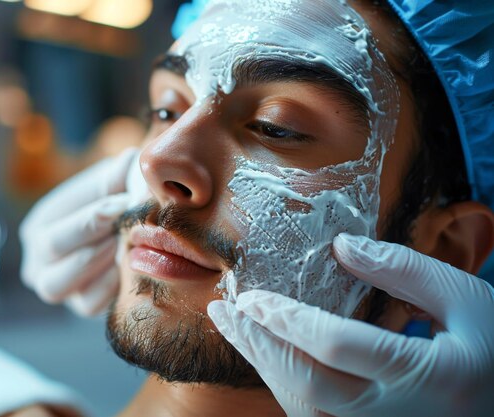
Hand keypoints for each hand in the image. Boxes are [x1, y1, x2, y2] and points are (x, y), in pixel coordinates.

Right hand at [20, 148, 140, 315]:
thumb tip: (128, 164)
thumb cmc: (116, 198)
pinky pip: (90, 305)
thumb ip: (118, 174)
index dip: (88, 222)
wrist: (130, 225)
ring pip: (65, 290)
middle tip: (130, 227)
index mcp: (38, 228)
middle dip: (95, 244)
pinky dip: (111, 286)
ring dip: (99, 266)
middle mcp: (39, 264)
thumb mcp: (114, 182)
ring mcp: (61, 289)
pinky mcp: (83, 306)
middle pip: (53, 266)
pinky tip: (131, 265)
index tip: (123, 204)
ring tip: (127, 244)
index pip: (51, 236)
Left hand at [208, 233, 493, 416]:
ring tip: (236, 331)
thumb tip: (340, 247)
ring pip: (305, 409)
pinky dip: (286, 385)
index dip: (288, 320)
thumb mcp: (467, 300)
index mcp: (430, 378)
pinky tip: (270, 356)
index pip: (338, 348)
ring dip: (264, 367)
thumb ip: (404, 271)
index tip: (252, 297)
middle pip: (307, 386)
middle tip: (224, 314)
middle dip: (258, 346)